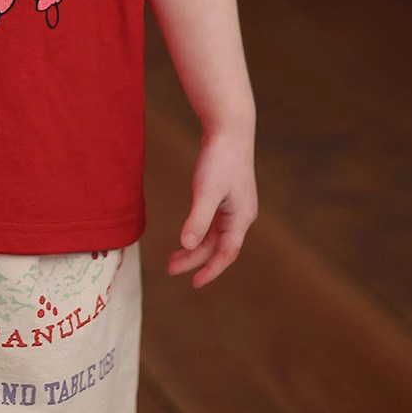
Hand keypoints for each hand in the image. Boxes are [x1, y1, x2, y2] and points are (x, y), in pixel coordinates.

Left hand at [166, 128, 257, 288]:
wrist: (230, 129)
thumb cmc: (220, 158)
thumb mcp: (207, 191)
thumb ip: (198, 219)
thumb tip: (187, 245)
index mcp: (241, 218)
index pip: (226, 253)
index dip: (210, 270)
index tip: (193, 283)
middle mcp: (241, 216)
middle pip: (218, 247)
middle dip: (195, 260)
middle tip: (170, 269)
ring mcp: (235, 206)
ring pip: (214, 236)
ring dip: (195, 248)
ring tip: (174, 258)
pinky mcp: (227, 197)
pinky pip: (213, 223)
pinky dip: (199, 233)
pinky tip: (187, 236)